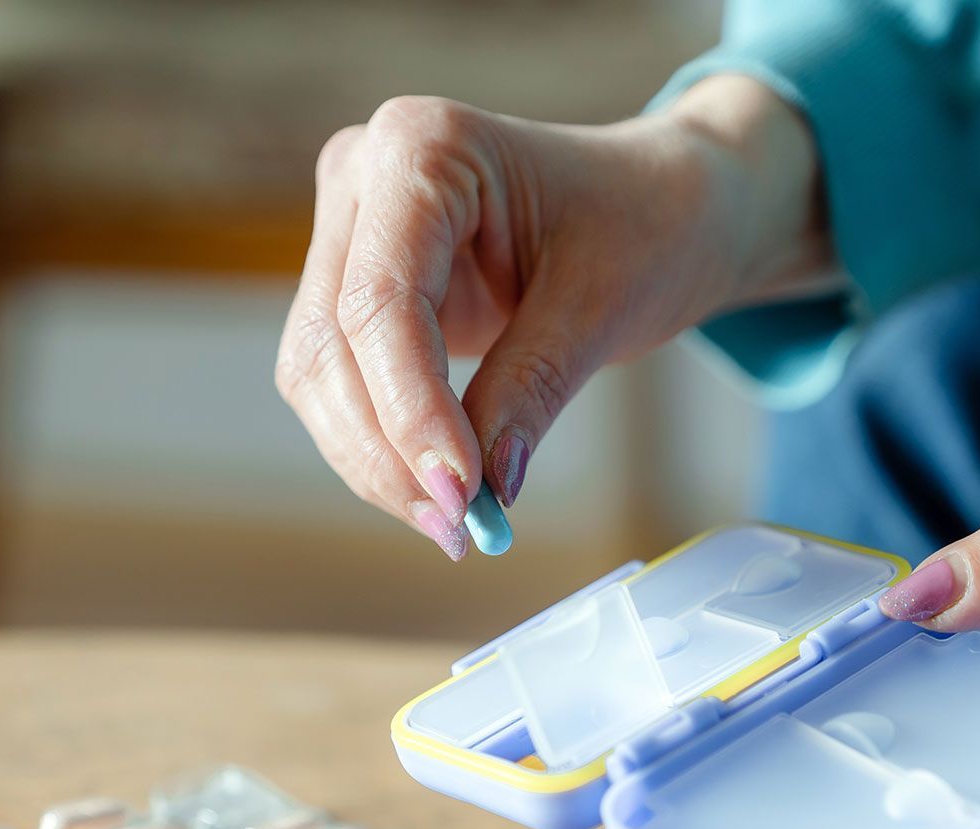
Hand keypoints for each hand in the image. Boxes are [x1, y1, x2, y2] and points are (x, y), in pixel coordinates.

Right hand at [275, 76, 832, 557]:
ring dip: (376, 462)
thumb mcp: (603, 304)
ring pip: (318, 374)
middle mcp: (363, 177)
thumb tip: (482, 491)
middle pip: (332, 342)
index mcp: (421, 146)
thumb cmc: (644, 224)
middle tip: (457, 531)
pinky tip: (440, 494)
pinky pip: (341, 385)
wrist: (660, 205)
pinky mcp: (355, 291)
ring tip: (456, 526)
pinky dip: (383, 449)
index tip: (460, 493)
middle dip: (387, 450)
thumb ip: (530, 387)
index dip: (411, 409)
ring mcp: (350, 232)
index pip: (381, 300)